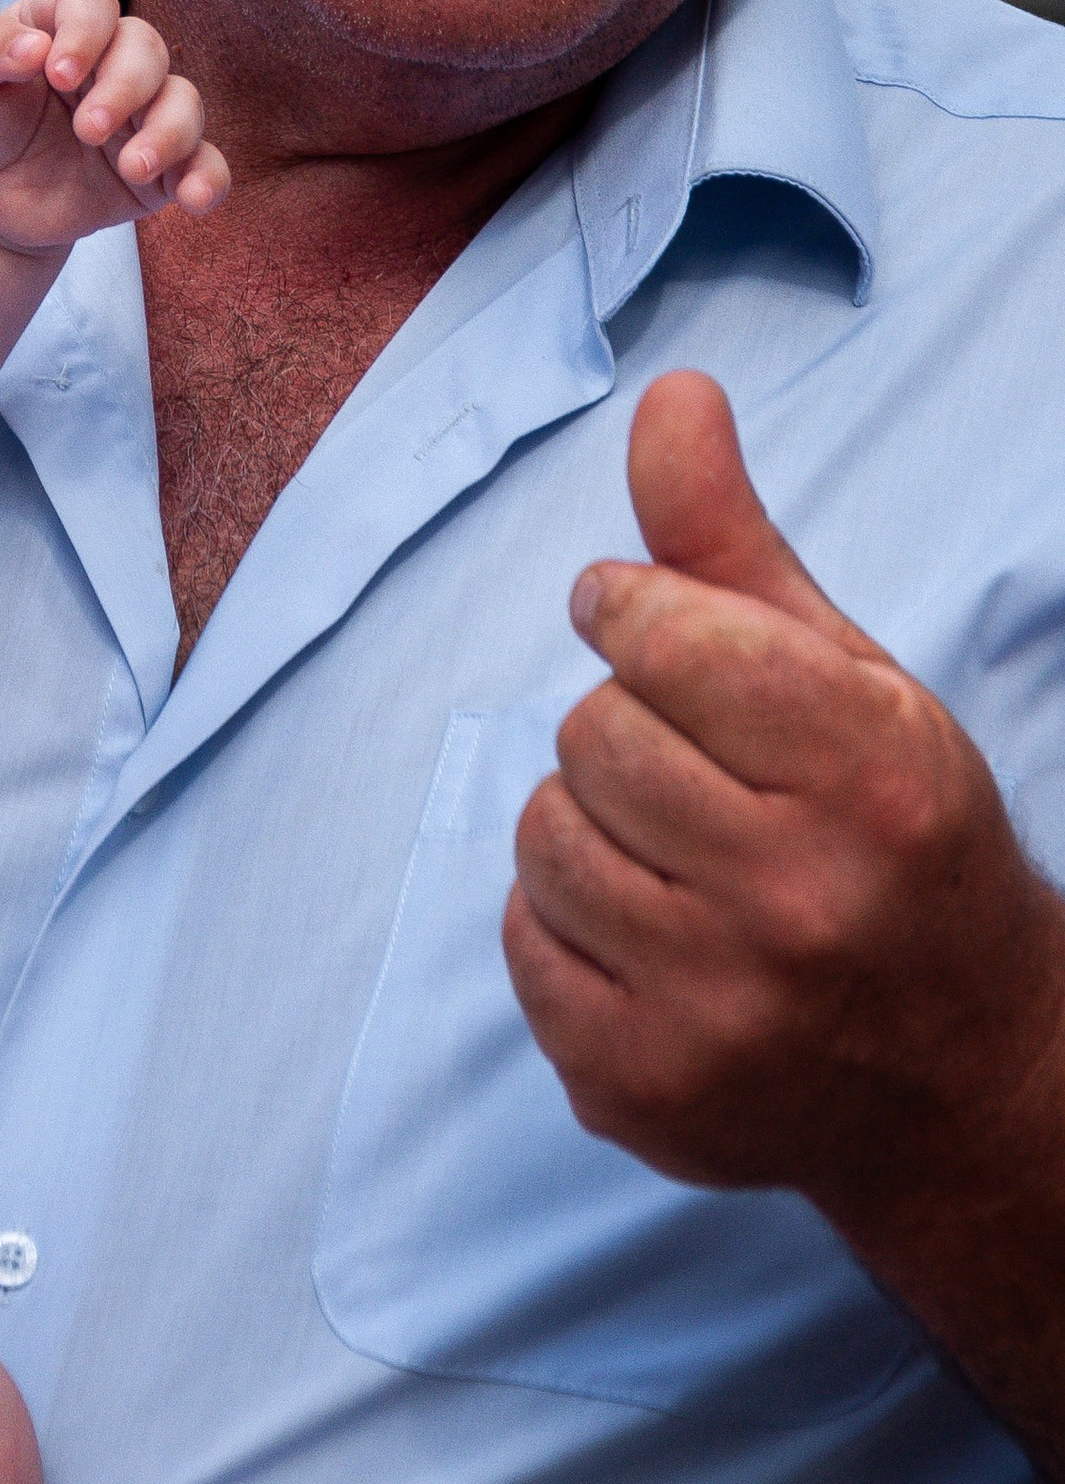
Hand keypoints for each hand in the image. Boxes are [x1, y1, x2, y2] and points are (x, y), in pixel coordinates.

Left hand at [0, 0, 226, 258]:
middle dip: (125, 87)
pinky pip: (205, 164)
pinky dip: (209, 177)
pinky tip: (193, 198)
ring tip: (133, 166)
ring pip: (184, 101)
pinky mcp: (161, 168)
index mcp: (62, 26)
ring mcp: (141, 115)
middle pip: (146, 48)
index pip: (91, 3)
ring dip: (169, 131)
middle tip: (87, 130)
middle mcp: (111, 62)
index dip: (85, 31)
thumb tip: (33, 46)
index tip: (58, 74)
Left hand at [503, 371, 1064, 1235]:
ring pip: (541, 833)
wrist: (961, 1077)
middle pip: (589, 732)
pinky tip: (655, 939)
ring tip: (679, 859)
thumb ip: (732, 538)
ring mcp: (719, 1013)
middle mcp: (801, 902)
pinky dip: (565, 925)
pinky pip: (521, 940)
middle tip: (701, 776)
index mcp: (870, 778)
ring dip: (586, 826)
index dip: (634, 616)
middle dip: (626, 731)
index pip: (656, 632)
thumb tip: (671, 390)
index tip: (651, 632)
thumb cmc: (893, 838)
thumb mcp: (845, 675)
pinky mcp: (644, 1092)